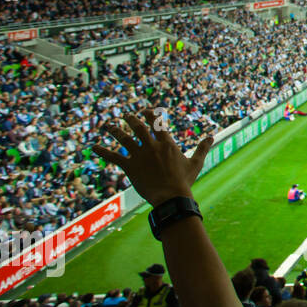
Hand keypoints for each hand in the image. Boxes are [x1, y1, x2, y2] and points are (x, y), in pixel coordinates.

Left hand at [92, 109, 212, 206]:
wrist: (170, 196)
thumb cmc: (184, 180)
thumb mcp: (195, 163)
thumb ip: (203, 148)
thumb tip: (212, 136)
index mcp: (167, 143)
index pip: (157, 123)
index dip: (150, 115)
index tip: (145, 111)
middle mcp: (151, 146)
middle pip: (138, 127)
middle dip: (131, 119)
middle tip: (126, 115)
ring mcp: (139, 156)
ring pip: (124, 139)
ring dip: (115, 131)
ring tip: (108, 125)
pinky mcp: (130, 167)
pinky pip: (113, 157)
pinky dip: (103, 151)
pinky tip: (94, 147)